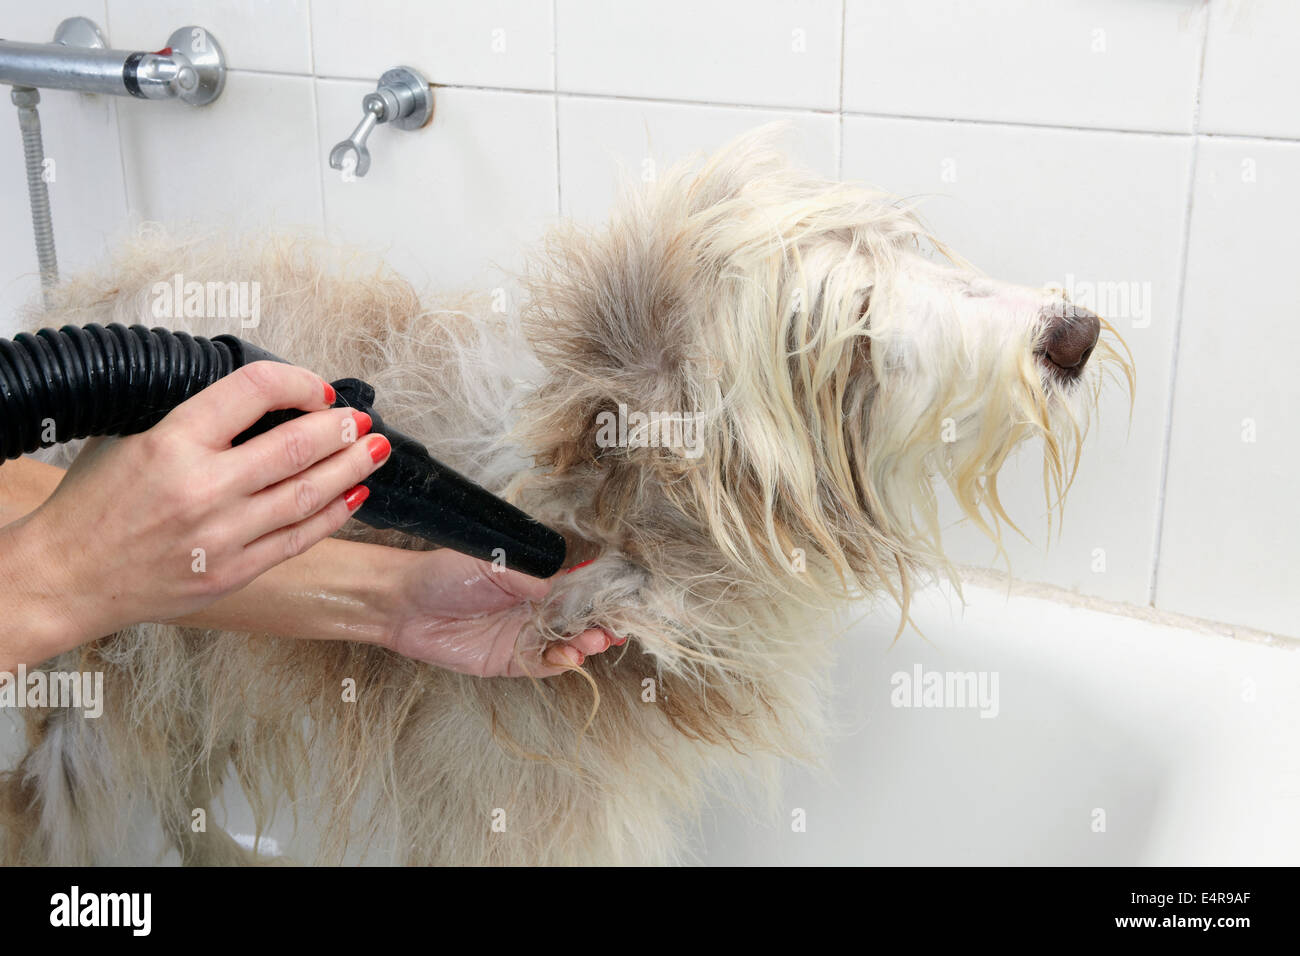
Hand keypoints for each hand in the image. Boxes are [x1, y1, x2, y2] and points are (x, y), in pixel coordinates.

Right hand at [1, 361, 391, 662]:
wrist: (67, 577)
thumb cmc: (92, 505)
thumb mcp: (128, 436)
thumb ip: (192, 417)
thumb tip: (257, 400)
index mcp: (171, 443)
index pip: (253, 391)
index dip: (296, 381)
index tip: (314, 387)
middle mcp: (203, 489)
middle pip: (296, 447)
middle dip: (341, 428)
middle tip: (361, 418)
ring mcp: (222, 536)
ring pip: (307, 495)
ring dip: (350, 469)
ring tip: (374, 449)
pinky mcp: (234, 572)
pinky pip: (298, 539)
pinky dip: (332, 515)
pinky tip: (354, 495)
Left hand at [385, 549, 618, 677]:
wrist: (403, 604)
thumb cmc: (444, 573)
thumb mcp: (494, 564)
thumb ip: (531, 577)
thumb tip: (563, 587)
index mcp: (534, 581)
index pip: (576, 589)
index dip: (598, 597)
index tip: (617, 603)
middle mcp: (533, 609)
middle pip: (577, 621)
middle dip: (598, 626)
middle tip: (610, 630)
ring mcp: (521, 636)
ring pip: (563, 645)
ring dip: (582, 645)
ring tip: (591, 643)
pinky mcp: (507, 661)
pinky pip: (539, 665)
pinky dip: (557, 664)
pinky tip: (567, 658)